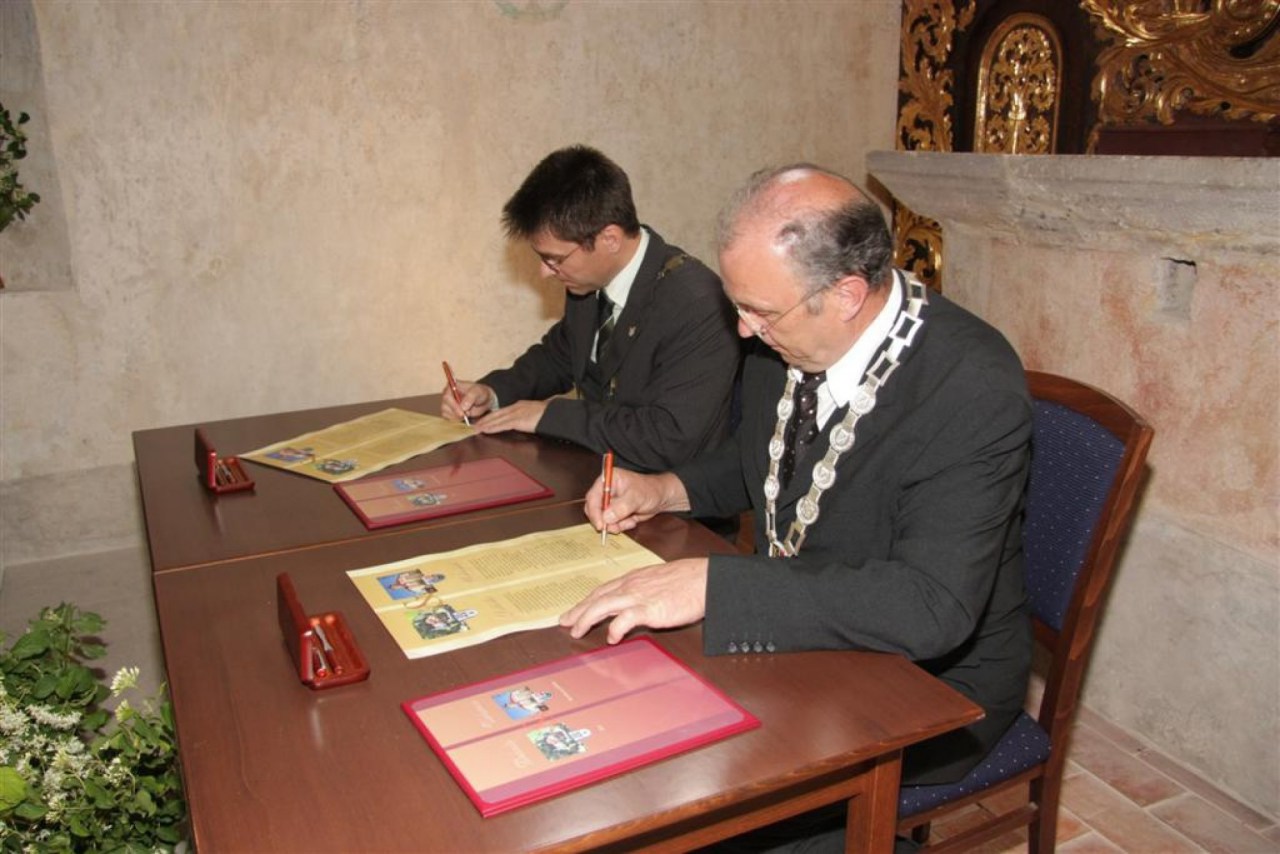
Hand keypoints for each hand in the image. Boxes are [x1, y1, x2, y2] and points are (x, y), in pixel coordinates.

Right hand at [441, 381, 495, 422]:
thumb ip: (470, 397)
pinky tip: (463, 418)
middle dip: (455, 412)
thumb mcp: (478, 392)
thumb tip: (463, 407)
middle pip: (444, 406)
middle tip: (466, 415)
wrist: (483, 401)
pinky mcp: (448, 412)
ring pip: (445, 413)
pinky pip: (447, 418)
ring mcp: (446, 404)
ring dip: (456, 417)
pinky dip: (455, 420)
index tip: (462, 412)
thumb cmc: (480, 393)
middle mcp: (447, 395)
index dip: (453, 405)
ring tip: (467, 414)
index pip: (447, 396)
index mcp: (452, 386)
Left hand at [474, 399, 548, 434]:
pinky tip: (486, 430)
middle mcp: (516, 408)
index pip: (501, 411)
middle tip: (474, 425)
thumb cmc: (547, 417)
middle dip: (484, 420)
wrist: (554, 415)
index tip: (482, 421)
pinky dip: (492, 427)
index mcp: (519, 406)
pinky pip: (502, 424)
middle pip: (496, 414)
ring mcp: (517, 413)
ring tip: (476, 429)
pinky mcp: (518, 420)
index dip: (490, 416)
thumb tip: (520, 424)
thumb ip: (525, 419)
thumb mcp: (534, 415)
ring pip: (497, 419)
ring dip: (485, 424)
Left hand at [560, 558, 708, 643]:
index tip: (574, 611)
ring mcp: (638, 596)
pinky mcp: (649, 609)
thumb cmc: (687, 581)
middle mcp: (631, 586)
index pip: (603, 590)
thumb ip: (644, 591)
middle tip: (564, 622)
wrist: (705, 579)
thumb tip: (636, 606)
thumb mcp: (658, 581)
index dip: (586, 601)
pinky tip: (611, 638)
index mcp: (633, 579)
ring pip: (602, 606)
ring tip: (576, 631)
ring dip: (586, 618)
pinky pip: (625, 619)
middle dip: (578, 611)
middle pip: (597, 598)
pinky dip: (615, 629)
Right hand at [584, 470, 688, 534]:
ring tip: (630, 521)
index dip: (594, 511)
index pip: (593, 497)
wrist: (661, 498)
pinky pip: (612, 524)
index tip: (600, 525)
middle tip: (615, 528)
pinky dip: (621, 526)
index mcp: (608, 480)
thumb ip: (621, 507)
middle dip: (604, 521)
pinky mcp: (615, 513)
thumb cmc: (650, 490)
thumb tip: (606, 517)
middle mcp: (606, 491)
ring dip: (615, 525)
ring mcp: (610, 503)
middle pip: (594, 509)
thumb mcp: (636, 497)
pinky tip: (632, 521)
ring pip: (603, 519)